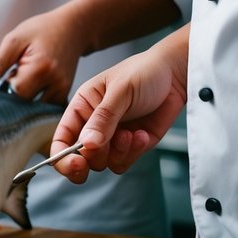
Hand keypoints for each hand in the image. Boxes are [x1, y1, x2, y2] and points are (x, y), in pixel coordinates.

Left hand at [0, 6, 86, 104]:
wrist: (73, 28)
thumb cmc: (41, 30)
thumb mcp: (14, 41)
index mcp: (41, 68)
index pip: (14, 94)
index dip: (2, 91)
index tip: (0, 80)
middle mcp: (56, 83)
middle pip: (24, 107)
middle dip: (11, 99)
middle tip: (8, 81)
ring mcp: (63, 91)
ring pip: (34, 112)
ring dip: (23, 103)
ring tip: (21, 82)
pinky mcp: (65, 96)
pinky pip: (44, 110)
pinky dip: (33, 104)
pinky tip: (29, 90)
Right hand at [48, 26, 189, 182]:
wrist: (176, 75)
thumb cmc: (143, 72)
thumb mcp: (120, 91)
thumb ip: (103, 119)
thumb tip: (86, 145)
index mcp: (82, 107)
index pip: (62, 138)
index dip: (62, 156)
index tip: (76, 164)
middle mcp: (93, 125)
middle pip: (81, 157)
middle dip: (94, 157)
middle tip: (106, 147)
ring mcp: (113, 138)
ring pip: (104, 164)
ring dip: (118, 153)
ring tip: (131, 134)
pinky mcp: (132, 146)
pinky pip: (125, 162)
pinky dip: (134, 152)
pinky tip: (143, 134)